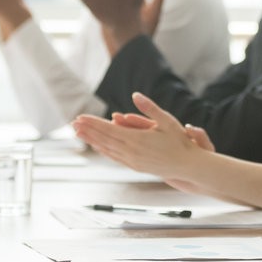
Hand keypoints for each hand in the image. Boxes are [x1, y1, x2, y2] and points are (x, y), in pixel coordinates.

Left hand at [72, 92, 206, 178]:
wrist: (188, 167)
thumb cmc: (180, 142)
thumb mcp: (167, 121)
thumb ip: (150, 108)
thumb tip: (135, 95)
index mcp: (137, 139)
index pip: (109, 129)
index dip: (93, 123)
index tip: (80, 117)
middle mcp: (131, 152)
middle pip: (104, 139)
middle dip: (88, 131)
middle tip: (73, 123)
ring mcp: (132, 161)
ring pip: (107, 150)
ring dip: (92, 141)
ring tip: (79, 134)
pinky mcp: (135, 167)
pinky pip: (115, 157)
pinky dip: (104, 151)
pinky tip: (97, 147)